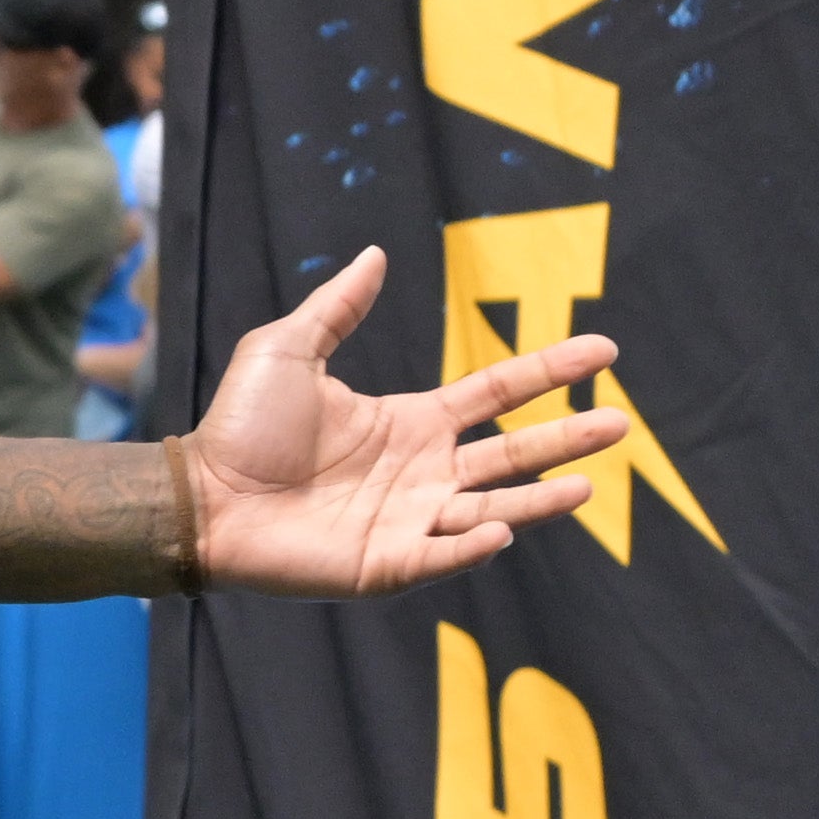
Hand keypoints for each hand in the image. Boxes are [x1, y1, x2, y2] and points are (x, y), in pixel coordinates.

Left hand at [180, 247, 625, 595]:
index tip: (605, 349)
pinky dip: (472, 545)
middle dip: (567, 440)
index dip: (550, 371)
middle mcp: (421, 473)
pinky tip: (500, 530)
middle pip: (513, 456)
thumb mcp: (287, 350)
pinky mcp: (384, 565)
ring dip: (539, 502)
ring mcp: (408, 521)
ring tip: (588, 485)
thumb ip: (337, 308)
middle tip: (621, 425)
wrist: (197, 495)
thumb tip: (375, 253)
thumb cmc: (238, 427)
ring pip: (492, 511)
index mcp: (410, 423)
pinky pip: (440, 556)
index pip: (498, 394)